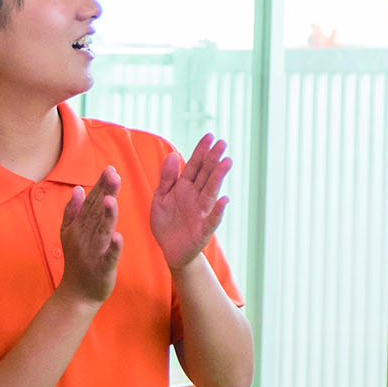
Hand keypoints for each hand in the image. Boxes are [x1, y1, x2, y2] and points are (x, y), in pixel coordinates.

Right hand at [57, 168, 122, 305]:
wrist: (76, 294)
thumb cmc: (76, 261)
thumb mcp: (69, 235)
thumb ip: (73, 211)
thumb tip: (78, 189)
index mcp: (78, 227)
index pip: (91, 203)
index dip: (100, 186)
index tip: (110, 169)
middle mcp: (84, 238)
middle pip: (95, 212)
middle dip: (105, 192)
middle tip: (113, 174)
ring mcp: (92, 253)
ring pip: (101, 231)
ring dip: (107, 216)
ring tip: (111, 199)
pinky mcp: (102, 269)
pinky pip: (108, 257)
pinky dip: (113, 248)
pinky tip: (118, 237)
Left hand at [153, 135, 232, 272]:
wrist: (170, 250)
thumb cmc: (166, 223)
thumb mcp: (161, 198)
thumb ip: (167, 178)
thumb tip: (171, 154)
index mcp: (184, 187)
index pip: (194, 166)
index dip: (201, 151)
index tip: (209, 136)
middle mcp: (195, 196)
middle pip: (205, 175)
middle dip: (213, 159)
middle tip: (222, 143)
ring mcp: (201, 212)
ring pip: (211, 191)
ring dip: (219, 178)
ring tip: (226, 162)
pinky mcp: (204, 229)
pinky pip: (212, 218)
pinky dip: (218, 210)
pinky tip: (224, 199)